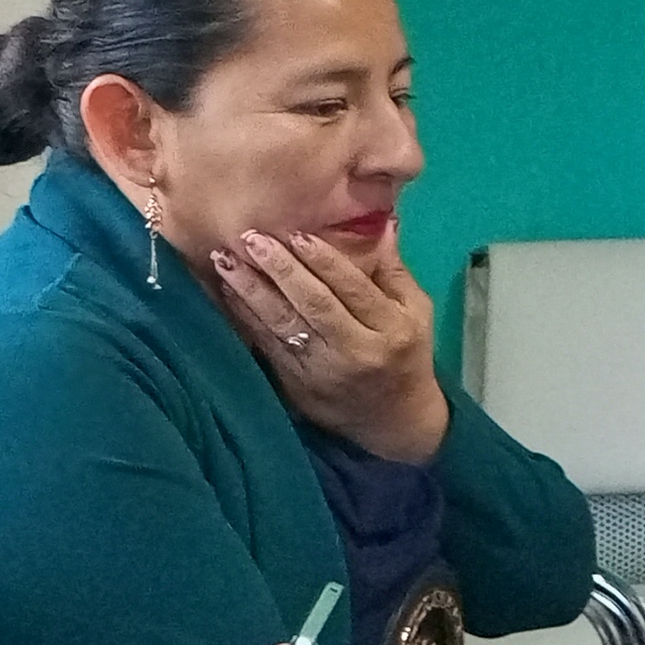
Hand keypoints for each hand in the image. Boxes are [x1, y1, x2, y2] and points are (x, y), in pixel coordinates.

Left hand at [211, 229, 448, 462]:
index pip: (354, 288)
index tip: (297, 234)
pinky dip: (246, 317)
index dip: (325, 260)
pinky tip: (229, 293)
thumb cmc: (407, 356)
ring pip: (283, 325)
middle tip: (251, 238)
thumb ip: (395, 272)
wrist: (393, 421)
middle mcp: (356, 350)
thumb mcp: (416, 313)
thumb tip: (384, 223)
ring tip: (227, 261)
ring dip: (251, 291)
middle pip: (315, 305)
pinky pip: (266, 345)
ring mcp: (322, 370)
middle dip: (281, 270)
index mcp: (391, 329)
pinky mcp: (296, 385)